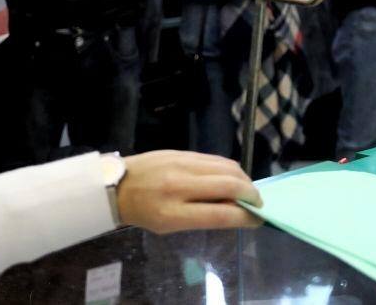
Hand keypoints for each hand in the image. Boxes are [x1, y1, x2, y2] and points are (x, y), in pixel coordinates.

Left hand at [116, 150, 263, 234]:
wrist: (117, 184)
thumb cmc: (143, 212)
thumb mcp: (169, 225)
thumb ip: (203, 216)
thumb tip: (236, 209)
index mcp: (172, 213)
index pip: (220, 214)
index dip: (245, 217)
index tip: (257, 220)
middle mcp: (179, 186)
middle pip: (229, 186)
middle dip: (251, 194)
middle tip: (258, 203)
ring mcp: (182, 164)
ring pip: (227, 168)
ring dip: (245, 179)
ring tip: (247, 190)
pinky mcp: (184, 151)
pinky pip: (216, 159)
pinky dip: (231, 169)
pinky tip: (233, 177)